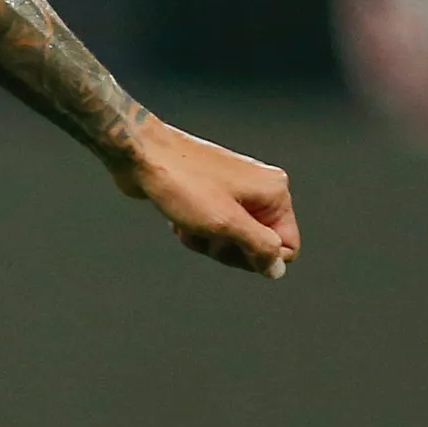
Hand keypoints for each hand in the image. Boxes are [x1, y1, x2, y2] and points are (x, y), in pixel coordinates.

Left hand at [112, 115, 300, 276]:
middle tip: (208, 232)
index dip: (258, 257)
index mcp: (274, 192)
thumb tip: (277, 269)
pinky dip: (194, 230)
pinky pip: (212, 229)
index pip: (286, 247)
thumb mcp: (226, 224)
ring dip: (206, 240)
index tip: (231, 245)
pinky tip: (179, 218)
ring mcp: (235, 192)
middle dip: (227, 248)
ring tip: (189, 222)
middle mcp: (260, 190)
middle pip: (257, 247)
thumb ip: (260, 248)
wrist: (141, 156)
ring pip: (231, 241)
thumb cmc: (182, 184)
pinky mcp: (211, 195)